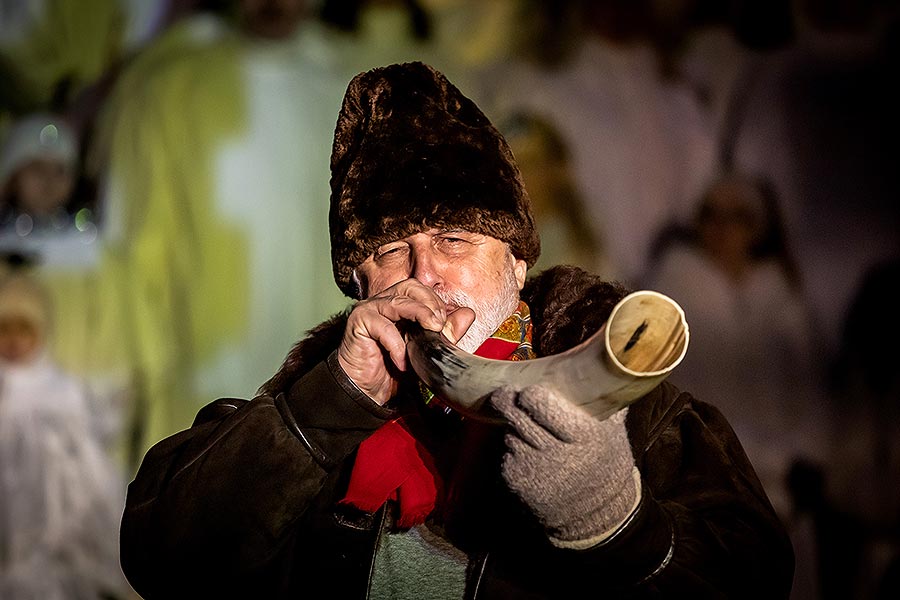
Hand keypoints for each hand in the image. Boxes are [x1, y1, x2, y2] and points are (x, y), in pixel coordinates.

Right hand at [338, 278, 474, 404]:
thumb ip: (447, 333)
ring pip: (398, 301)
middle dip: (430, 302)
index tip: (446, 324)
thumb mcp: (427, 351)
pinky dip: (397, 344)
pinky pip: (382, 326)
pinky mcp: (358, 322)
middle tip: (439, 324)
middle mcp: (383, 302)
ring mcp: (369, 309)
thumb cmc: (393, 370)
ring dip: (419, 315)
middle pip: (410, 286)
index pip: (421, 290)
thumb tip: (468, 314)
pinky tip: (403, 361)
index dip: (436, 303)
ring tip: (430, 333)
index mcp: (399, 304)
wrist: (368, 392)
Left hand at [490, 385, 639, 547]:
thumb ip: (604, 398)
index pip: (541, 404)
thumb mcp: (613, 430)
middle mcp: (556, 453)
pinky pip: (507, 454)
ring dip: (515, 428)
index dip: (531, 394)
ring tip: (533, 432)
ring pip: (511, 433)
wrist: (597, 513)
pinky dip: (515, 450)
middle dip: (507, 400)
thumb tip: (605, 358)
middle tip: (505, 392)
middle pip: (516, 415)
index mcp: (582, 435)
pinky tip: (532, 454)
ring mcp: (534, 470)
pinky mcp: (518, 482)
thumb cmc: (605, 462)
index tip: (531, 390)